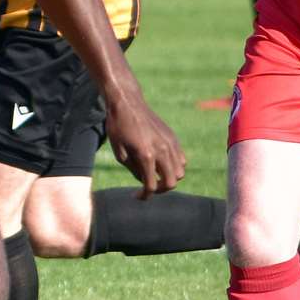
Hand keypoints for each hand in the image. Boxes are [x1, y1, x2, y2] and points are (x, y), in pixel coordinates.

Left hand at [103, 83, 185, 198]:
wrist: (127, 102)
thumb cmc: (118, 126)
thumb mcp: (119, 152)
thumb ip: (133, 169)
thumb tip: (144, 180)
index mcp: (146, 155)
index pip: (151, 186)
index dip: (144, 196)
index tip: (136, 196)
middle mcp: (162, 150)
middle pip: (171, 182)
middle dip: (160, 190)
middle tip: (148, 188)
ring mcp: (170, 143)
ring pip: (180, 172)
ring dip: (169, 178)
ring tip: (155, 176)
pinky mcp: (173, 137)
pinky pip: (181, 159)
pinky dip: (174, 166)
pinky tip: (160, 164)